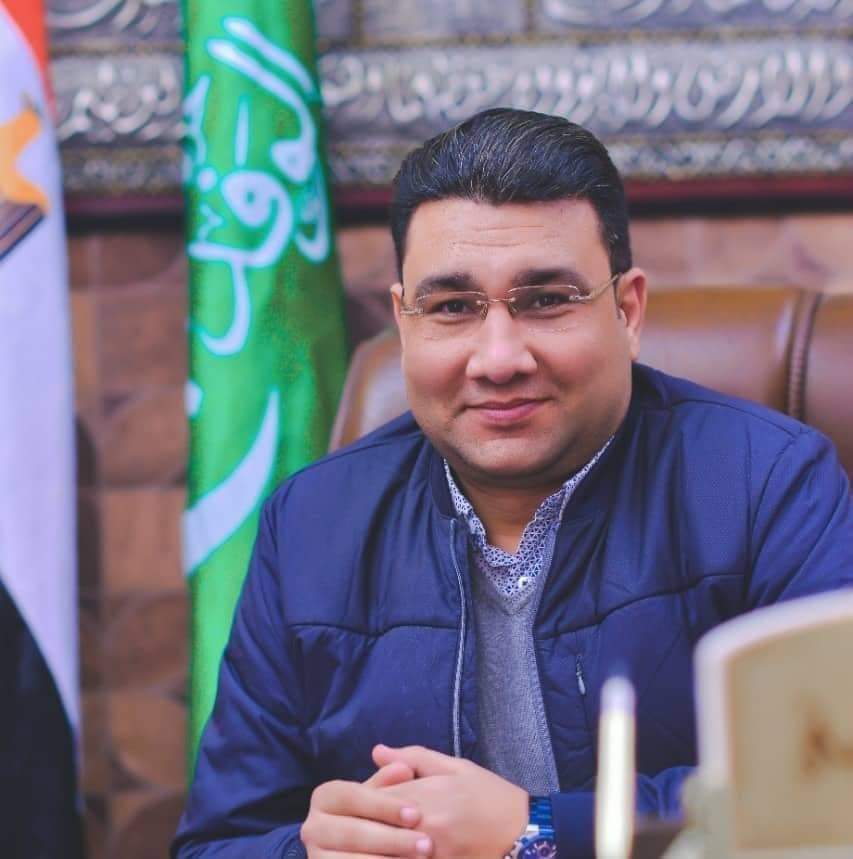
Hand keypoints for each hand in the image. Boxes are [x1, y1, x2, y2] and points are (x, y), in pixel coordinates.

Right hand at [301, 761, 433, 857]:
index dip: (385, 806)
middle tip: (426, 845)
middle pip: (352, 833)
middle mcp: (313, 827)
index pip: (353, 797)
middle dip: (392, 839)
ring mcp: (316, 856)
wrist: (371, 846)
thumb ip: (392, 779)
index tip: (417, 814)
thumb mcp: (384, 793)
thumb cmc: (380, 814)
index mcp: (326, 796)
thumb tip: (403, 768)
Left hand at [374, 745, 527, 858]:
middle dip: (366, 823)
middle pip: (376, 826)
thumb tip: (376, 752)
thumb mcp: (454, 766)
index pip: (374, 798)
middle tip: (363, 821)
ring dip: (379, 842)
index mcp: (424, 796)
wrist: (522, 834)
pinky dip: (395, 855)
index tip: (362, 800)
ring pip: (387, 849)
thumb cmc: (488, 795)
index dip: (363, 799)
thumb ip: (414, 757)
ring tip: (374, 840)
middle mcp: (422, 827)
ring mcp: (428, 854)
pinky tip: (396, 851)